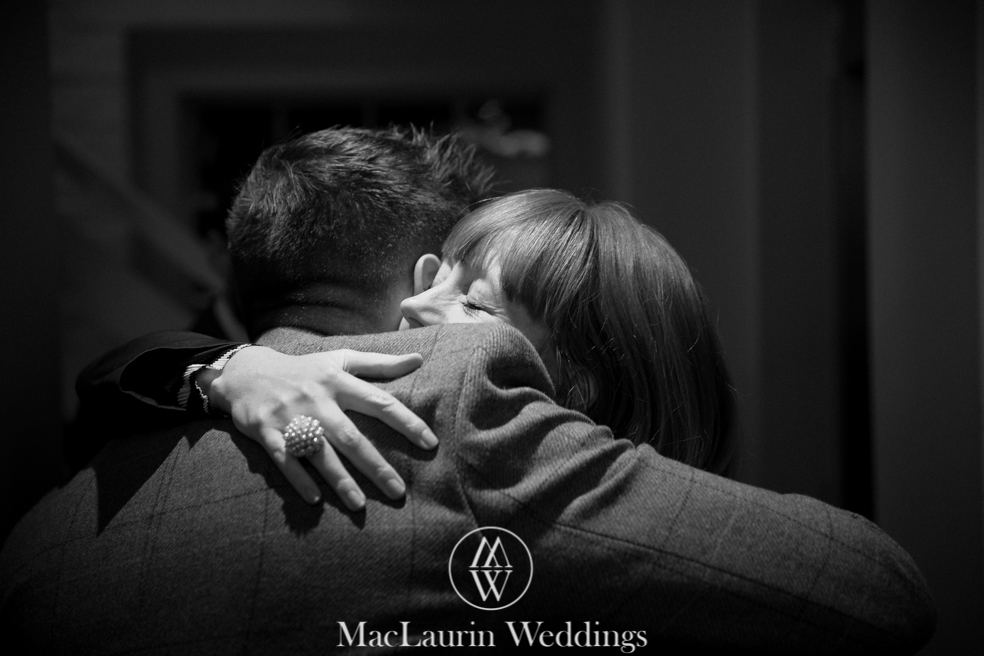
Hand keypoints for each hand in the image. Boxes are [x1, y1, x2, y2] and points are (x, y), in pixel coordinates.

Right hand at [197, 346, 435, 508]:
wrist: (247, 373)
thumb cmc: (304, 370)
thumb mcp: (339, 360)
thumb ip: (380, 364)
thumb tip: (418, 359)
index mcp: (338, 381)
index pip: (379, 402)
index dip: (406, 422)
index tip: (429, 443)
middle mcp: (317, 399)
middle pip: (350, 436)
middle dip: (375, 465)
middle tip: (397, 491)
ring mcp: (290, 416)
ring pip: (318, 453)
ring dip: (339, 480)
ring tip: (359, 505)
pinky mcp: (265, 431)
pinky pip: (284, 459)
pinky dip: (299, 479)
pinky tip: (315, 500)